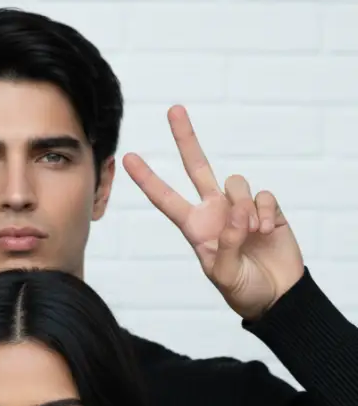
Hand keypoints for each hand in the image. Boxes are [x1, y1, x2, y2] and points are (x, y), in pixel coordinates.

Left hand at [123, 106, 304, 320]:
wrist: (277, 296)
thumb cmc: (244, 291)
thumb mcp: (225, 278)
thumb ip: (226, 248)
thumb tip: (236, 214)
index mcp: (196, 228)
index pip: (166, 199)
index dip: (148, 180)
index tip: (128, 158)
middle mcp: (215, 211)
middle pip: (197, 167)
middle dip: (186, 138)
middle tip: (173, 109)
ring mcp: (240, 207)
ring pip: (235, 183)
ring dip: (243, 208)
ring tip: (251, 234)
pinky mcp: (266, 207)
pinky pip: (261, 195)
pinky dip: (263, 212)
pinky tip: (266, 231)